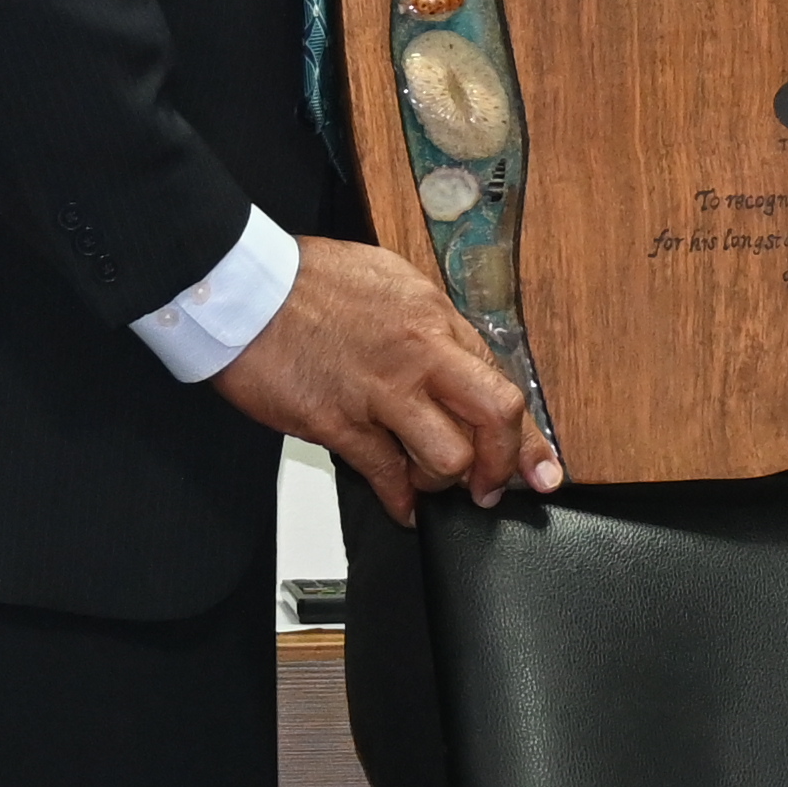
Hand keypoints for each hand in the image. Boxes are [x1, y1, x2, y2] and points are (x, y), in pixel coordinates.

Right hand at [212, 235, 562, 525]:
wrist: (245, 290)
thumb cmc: (308, 282)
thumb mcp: (390, 282)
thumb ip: (428, 325)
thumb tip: (454, 362)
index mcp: (435, 317)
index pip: (502, 379)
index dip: (528, 434)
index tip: (542, 466)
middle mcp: (420, 353)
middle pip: (496, 415)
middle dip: (504, 461)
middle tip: (493, 486)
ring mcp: (380, 391)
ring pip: (447, 456)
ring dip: (444, 481)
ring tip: (431, 483)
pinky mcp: (338, 421)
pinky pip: (385, 473)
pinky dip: (399, 500)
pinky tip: (402, 505)